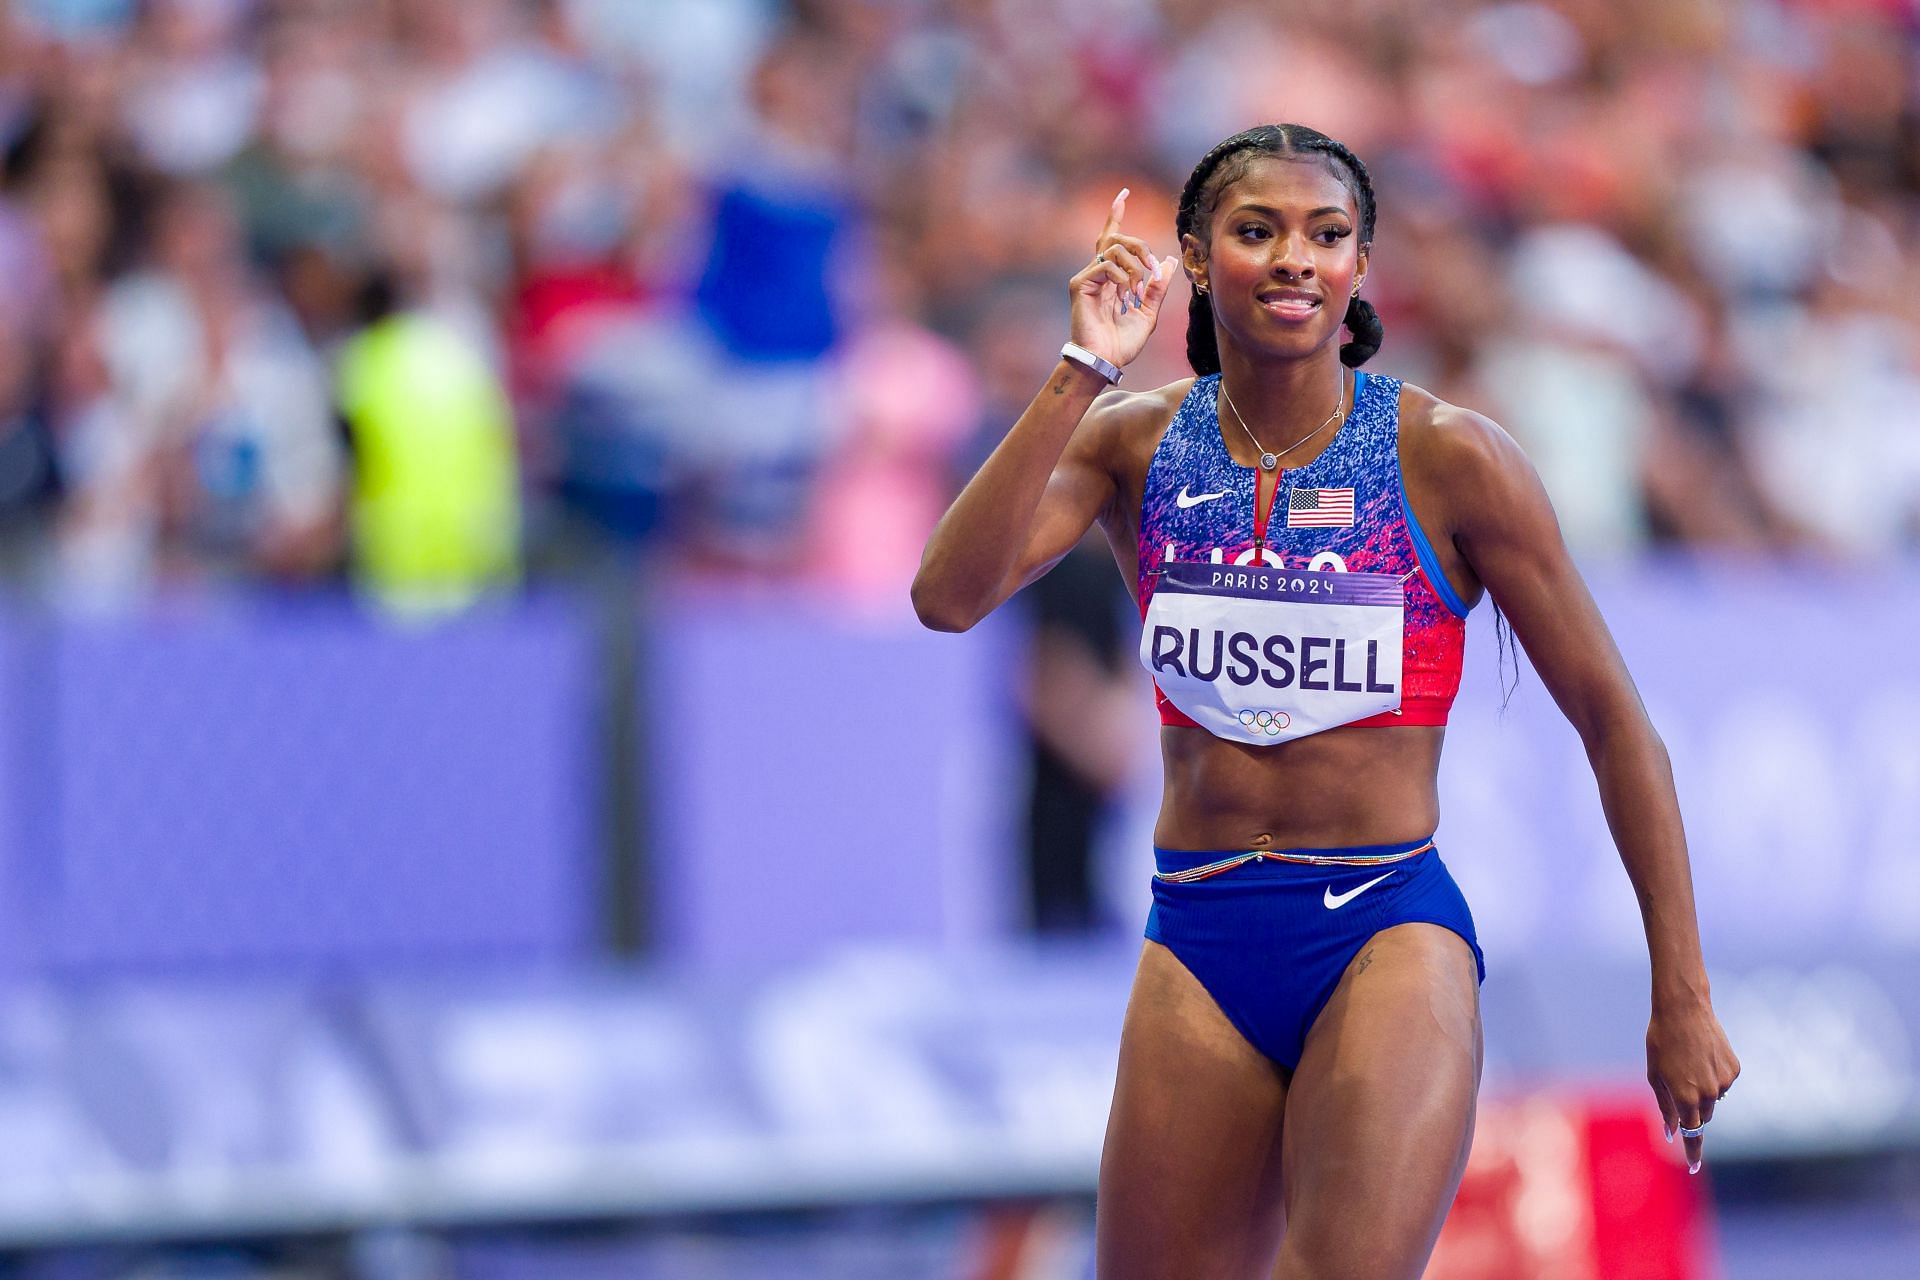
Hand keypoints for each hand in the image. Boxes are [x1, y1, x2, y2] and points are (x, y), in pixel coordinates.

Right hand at [1068, 187, 1177, 370]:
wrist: (1106, 360)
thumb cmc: (1122, 343)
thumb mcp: (1148, 313)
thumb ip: (1157, 287)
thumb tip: (1167, 262)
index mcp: (1111, 277)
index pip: (1110, 237)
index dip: (1116, 214)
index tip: (1123, 193)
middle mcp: (1096, 272)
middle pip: (1116, 237)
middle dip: (1139, 246)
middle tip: (1150, 268)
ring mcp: (1087, 277)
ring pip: (1114, 247)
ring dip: (1134, 267)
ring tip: (1138, 291)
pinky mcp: (1080, 284)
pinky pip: (1107, 265)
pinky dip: (1123, 279)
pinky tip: (1126, 297)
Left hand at [1646, 997, 1739, 1174]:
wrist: (1683, 1009)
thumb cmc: (1661, 1041)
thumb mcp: (1655, 1074)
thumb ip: (1665, 1106)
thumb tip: (1671, 1132)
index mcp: (1686, 1097)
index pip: (1692, 1134)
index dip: (1693, 1152)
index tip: (1693, 1167)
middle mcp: (1709, 1094)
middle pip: (1702, 1116)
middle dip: (1691, 1110)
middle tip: (1678, 1083)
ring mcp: (1724, 1082)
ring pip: (1713, 1099)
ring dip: (1702, 1090)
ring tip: (1688, 1061)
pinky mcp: (1734, 1069)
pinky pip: (1722, 1082)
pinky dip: (1713, 1076)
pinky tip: (1702, 1055)